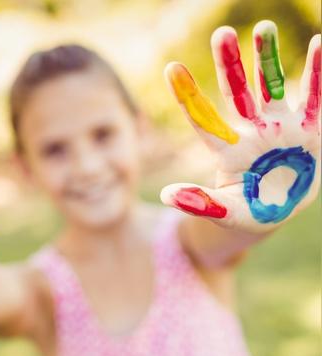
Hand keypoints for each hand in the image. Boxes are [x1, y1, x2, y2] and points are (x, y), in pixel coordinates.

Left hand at [161, 20, 320, 233]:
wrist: (277, 210)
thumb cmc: (247, 212)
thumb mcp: (225, 212)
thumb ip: (201, 203)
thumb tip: (166, 196)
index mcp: (228, 152)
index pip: (205, 121)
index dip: (189, 97)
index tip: (171, 68)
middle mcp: (251, 132)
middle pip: (237, 95)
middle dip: (230, 65)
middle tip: (221, 34)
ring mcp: (279, 128)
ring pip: (272, 88)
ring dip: (268, 59)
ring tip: (263, 28)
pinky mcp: (308, 129)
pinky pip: (314, 97)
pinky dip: (318, 73)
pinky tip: (319, 43)